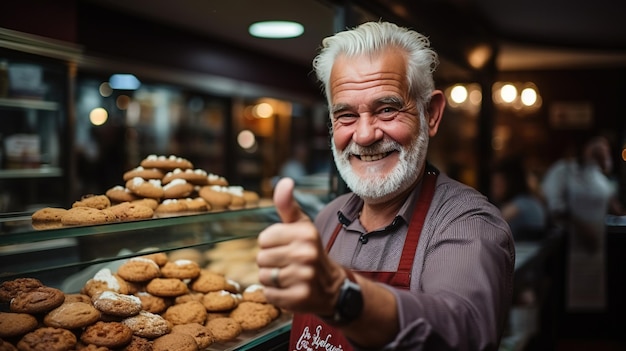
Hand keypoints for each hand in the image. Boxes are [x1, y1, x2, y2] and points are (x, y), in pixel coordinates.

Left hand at [256, 177, 343, 314]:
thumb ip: (287, 204)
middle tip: (288, 264)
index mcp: (305, 233)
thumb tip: (285, 181)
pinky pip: (270, 294)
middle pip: (261, 258)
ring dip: (272, 279)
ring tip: (290, 277)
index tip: (287, 247)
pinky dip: (276, 294)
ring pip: (264, 276)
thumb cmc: (309, 250)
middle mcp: (307, 253)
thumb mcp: (301, 225)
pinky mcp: (300, 298)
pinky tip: (291, 290)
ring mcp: (304, 277)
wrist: (332, 286)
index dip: (271, 244)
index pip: (264, 238)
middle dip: (270, 262)